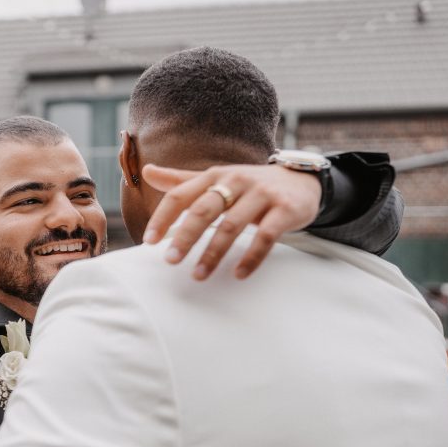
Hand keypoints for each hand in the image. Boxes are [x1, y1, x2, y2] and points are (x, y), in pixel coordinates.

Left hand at [142, 163, 320, 279]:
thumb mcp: (215, 180)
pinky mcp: (285, 210)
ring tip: (199, 275)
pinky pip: (266, 236)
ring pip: (232, 225)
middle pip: (204, 210)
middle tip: (170, 261)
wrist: (300, 180)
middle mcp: (236, 181)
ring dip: (213, 253)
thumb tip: (146, 171)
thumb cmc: (248, 186)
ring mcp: (261, 194)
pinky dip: (251, 257)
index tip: (148, 241)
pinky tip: (238, 274)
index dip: (163, 217)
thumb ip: (181, 181)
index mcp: (214, 175)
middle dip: (185, 236)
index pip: (181, 195)